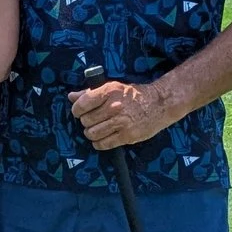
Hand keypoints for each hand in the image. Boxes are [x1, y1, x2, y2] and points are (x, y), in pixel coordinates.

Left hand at [67, 77, 183, 149]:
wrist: (159, 104)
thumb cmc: (134, 95)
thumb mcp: (113, 88)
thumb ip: (90, 93)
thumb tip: (71, 96)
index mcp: (109, 91)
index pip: (82, 104)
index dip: (77, 110)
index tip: (79, 112)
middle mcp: (113, 107)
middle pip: (86, 121)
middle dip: (86, 122)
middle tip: (93, 121)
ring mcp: (121, 122)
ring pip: (93, 134)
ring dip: (92, 134)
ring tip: (97, 130)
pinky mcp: (127, 136)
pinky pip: (104, 144)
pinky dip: (99, 143)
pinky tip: (102, 139)